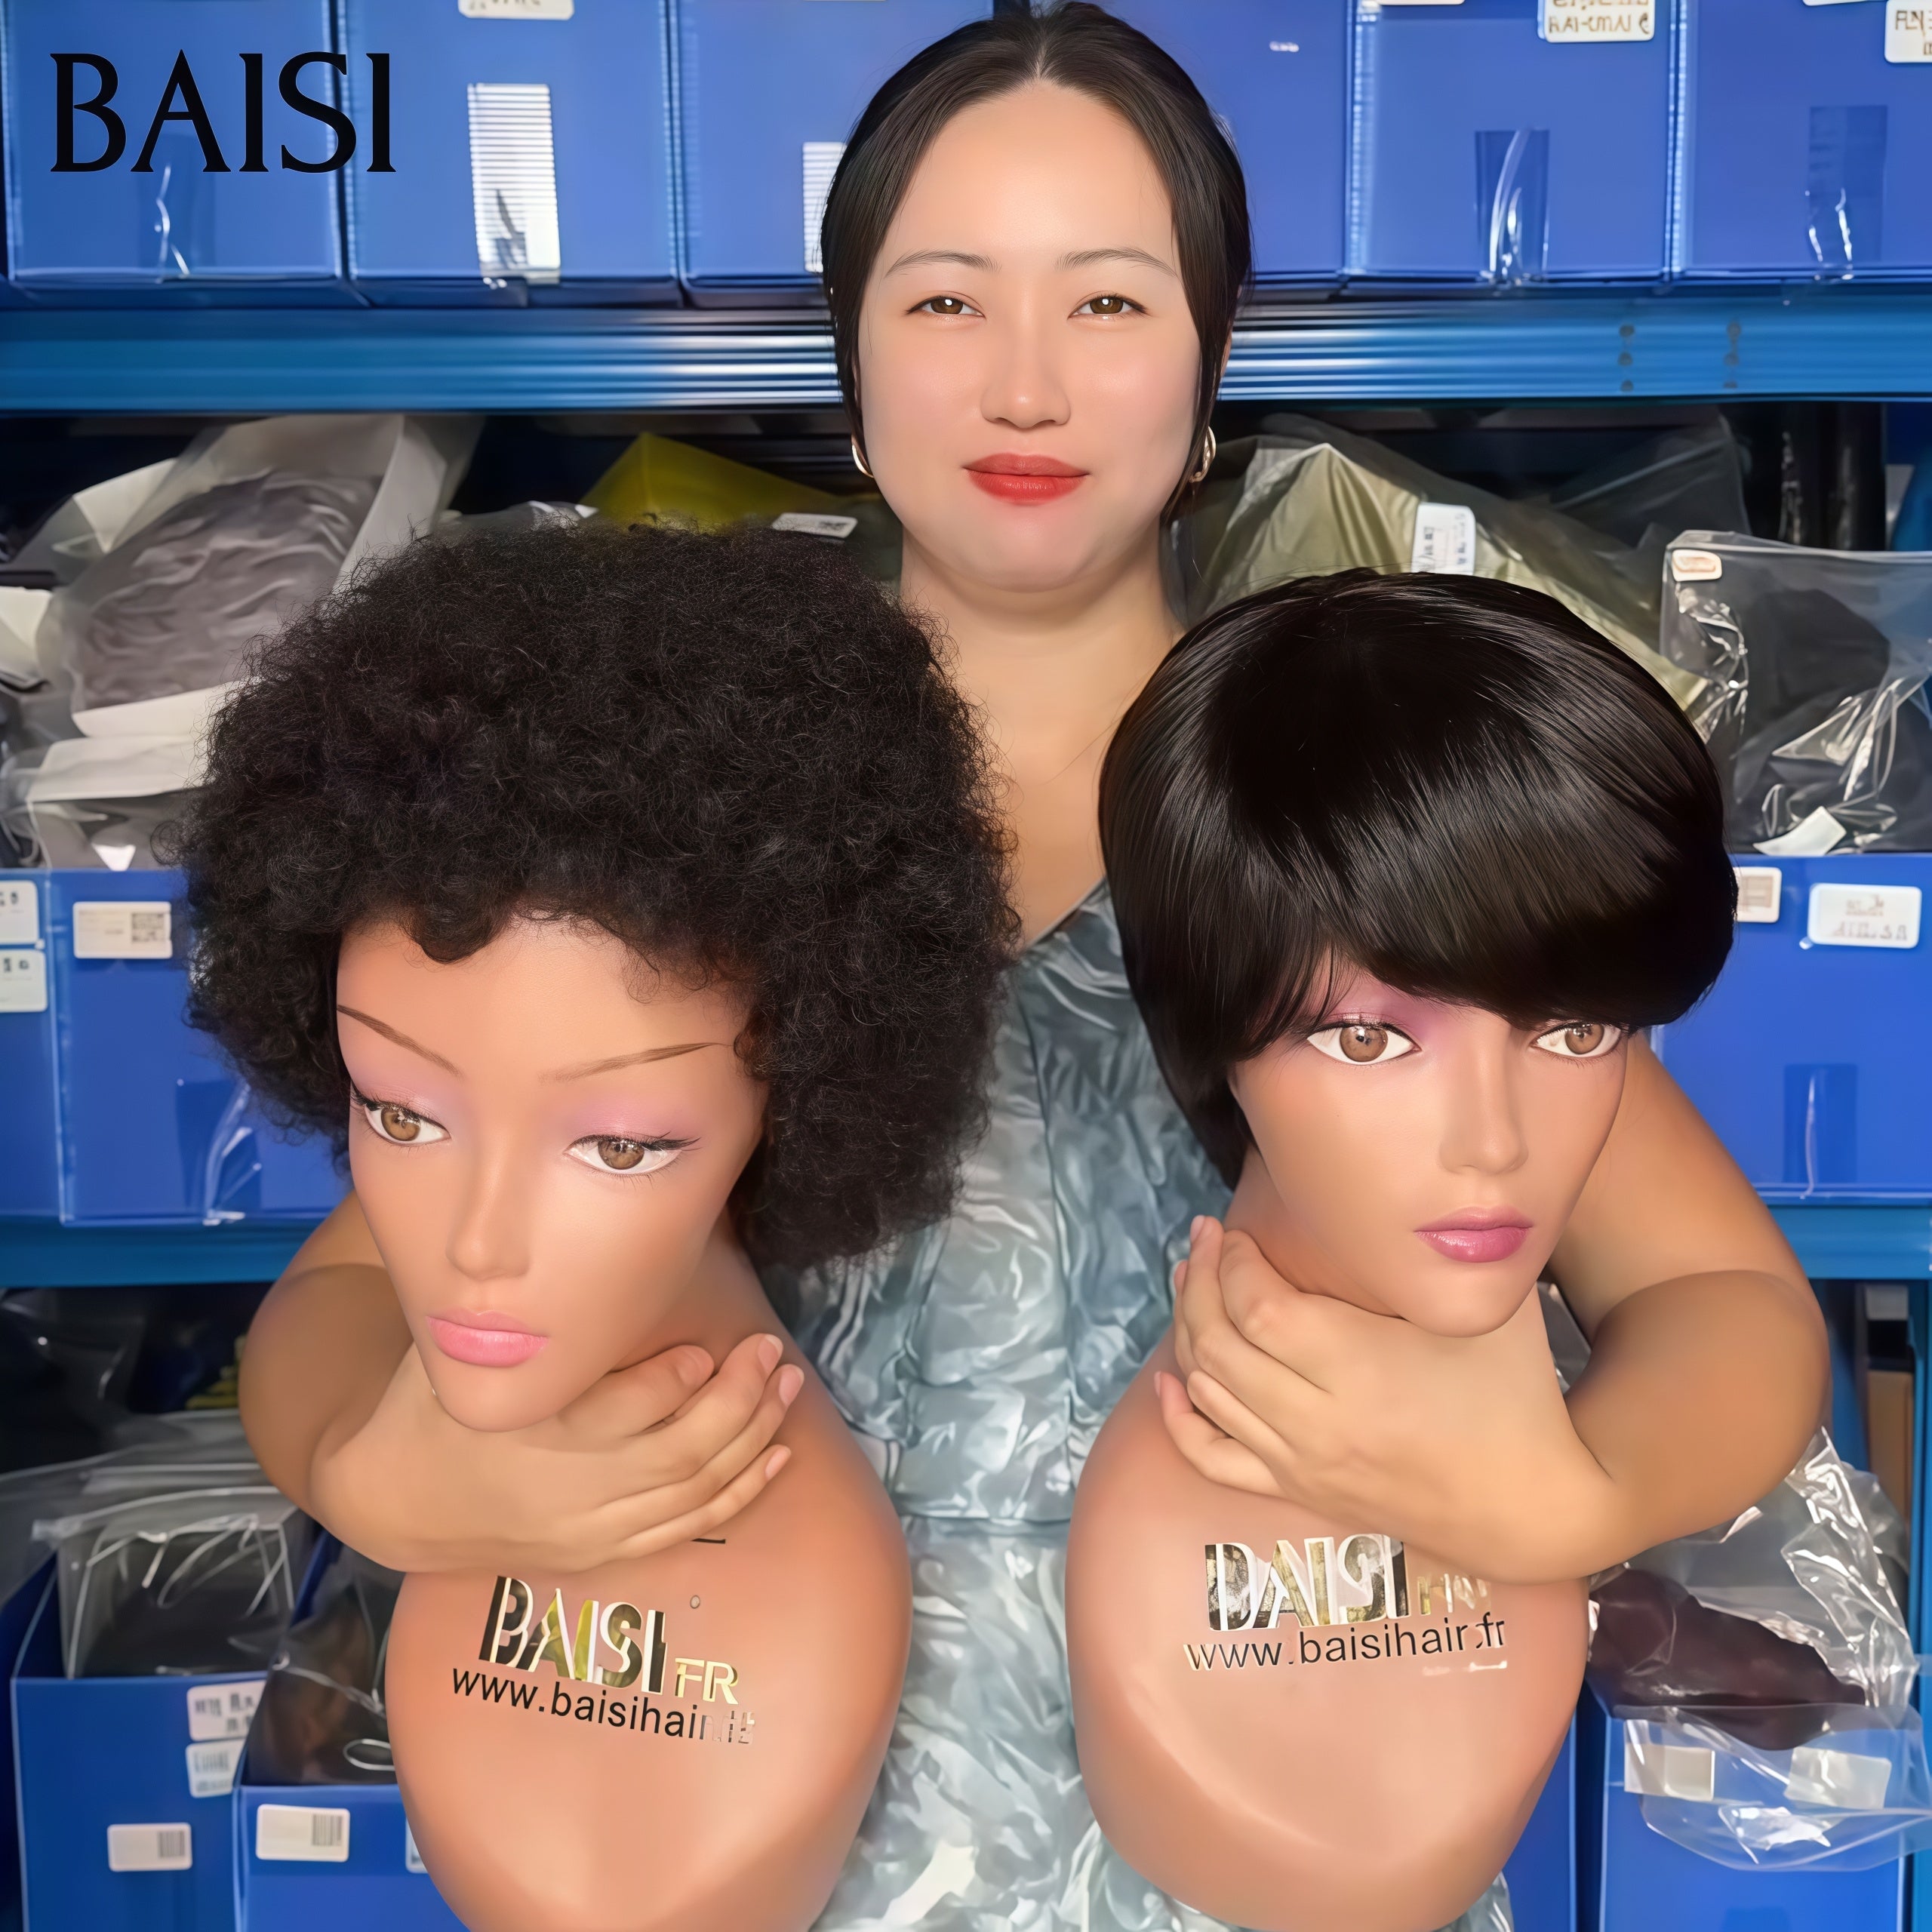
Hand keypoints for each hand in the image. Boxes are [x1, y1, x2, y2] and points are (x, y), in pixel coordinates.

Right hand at [310, 1334, 801, 1574]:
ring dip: (751, 1439)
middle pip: (677, 1453)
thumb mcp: (457, 1353)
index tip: (707, 1347)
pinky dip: (738, 1493)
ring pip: (692, 1490)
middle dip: (737, 1402)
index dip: (674, 1381)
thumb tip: (580, 1256)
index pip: (622, 1413)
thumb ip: (517, 1320)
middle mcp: (568, 1491)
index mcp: (529, 1435)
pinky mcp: (600, 1554)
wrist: (393, 1503)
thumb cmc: (429, 1406)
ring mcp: (589, 1530)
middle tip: (771, 1352)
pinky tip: (776, 1457)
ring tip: (787, 1387)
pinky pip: (685, 1527)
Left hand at [1156, 1218, 1619, 1582]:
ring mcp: (1302, 1462)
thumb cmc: (1516, 1394)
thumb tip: (1416, 1186)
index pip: (1257, 1310)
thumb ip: (1444, 1254)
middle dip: (1198, 1283)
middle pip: (1220, 1347)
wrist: (1531, 1507)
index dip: (1231, 1264)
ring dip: (1188, 1333)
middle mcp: (1316, 1420)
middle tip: (1202, 1240)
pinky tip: (1169, 1381)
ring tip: (1190, 1281)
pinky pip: (1216, 1461)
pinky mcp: (1301, 1492)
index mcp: (1359, 1368)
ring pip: (1210, 1394)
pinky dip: (1182, 1419)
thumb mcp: (1489, 1308)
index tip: (1232, 1231)